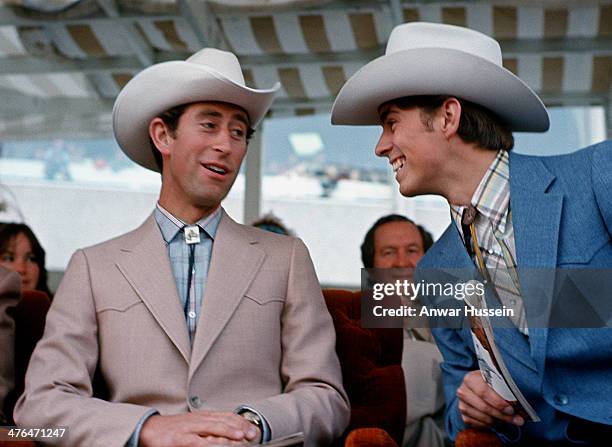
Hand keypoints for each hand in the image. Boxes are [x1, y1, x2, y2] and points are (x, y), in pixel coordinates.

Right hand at [139, 411, 259, 446]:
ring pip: (212, 427)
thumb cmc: (172, 430)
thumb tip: (228, 435)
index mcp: (202, 416)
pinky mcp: (178, 438)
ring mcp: (188, 428)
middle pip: (222, 420)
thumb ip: (209, 428)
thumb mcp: (193, 426)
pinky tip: (217, 445)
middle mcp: (197, 420)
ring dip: (228, 431)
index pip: (226, 415)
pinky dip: (208, 443)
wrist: (147, 429)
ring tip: (241, 436)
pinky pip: (195, 441)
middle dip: (239, 426)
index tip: (253, 428)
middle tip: (252, 433)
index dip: (241, 421)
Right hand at [456, 370, 524, 428]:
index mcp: (470, 379)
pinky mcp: (464, 417)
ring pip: (484, 418)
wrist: (476, 389)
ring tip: (510, 419)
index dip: (498, 402)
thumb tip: (519, 402)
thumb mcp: (494, 380)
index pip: (483, 392)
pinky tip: (498, 420)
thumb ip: (504, 387)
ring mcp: (462, 405)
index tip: (511, 409)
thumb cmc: (489, 384)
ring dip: (499, 421)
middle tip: (517, 420)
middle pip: (484, 407)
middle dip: (502, 415)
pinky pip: (481, 425)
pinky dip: (492, 425)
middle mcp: (463, 392)